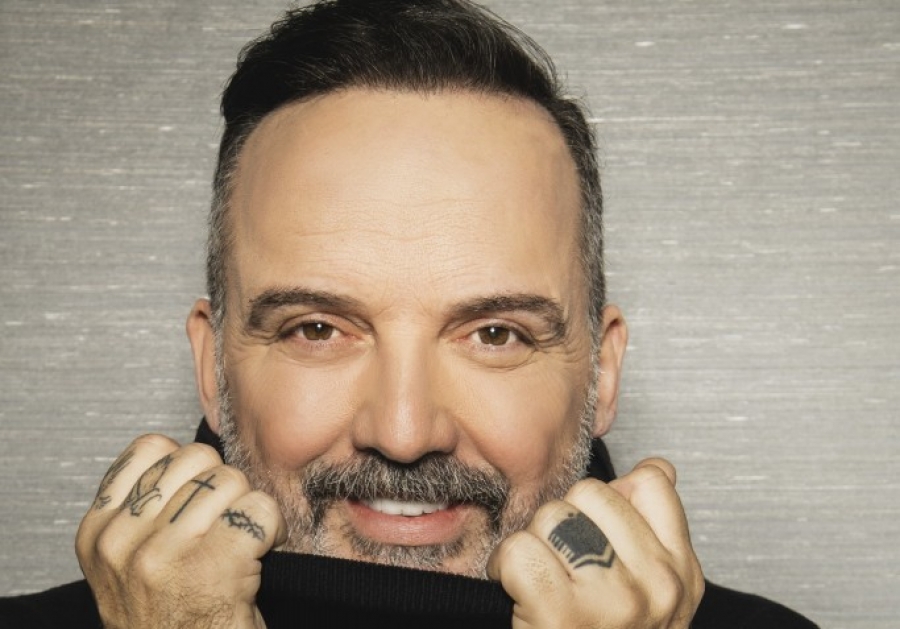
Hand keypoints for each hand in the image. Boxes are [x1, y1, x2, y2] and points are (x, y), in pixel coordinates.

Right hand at [76, 434, 286, 628]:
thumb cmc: (173, 623)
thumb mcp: (130, 565)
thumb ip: (146, 509)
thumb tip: (191, 456)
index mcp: (97, 533)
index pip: (150, 448)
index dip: (189, 468)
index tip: (197, 501)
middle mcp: (122, 541)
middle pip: (197, 460)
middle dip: (223, 488)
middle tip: (225, 528)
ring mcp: (163, 554)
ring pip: (231, 481)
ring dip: (248, 509)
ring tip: (241, 545)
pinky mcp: (210, 566)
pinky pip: (258, 509)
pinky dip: (273, 528)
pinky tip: (262, 553)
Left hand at [487, 459, 703, 627]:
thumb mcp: (654, 597)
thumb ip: (656, 530)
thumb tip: (657, 468)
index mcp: (680, 575)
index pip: (652, 483)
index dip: (608, 500)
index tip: (593, 533)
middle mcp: (657, 586)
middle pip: (589, 494)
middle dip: (563, 524)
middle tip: (559, 570)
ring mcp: (615, 599)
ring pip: (551, 516)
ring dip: (532, 546)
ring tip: (539, 586)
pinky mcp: (564, 613)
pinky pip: (521, 549)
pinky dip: (505, 569)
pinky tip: (517, 597)